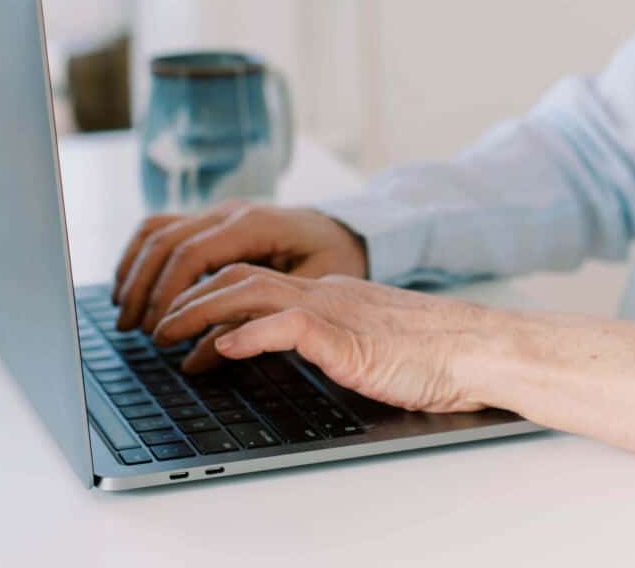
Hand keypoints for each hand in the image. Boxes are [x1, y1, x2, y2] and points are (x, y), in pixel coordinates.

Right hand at [111, 201, 368, 333]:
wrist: (346, 230)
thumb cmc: (333, 260)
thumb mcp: (307, 292)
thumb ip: (257, 316)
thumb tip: (202, 353)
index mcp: (255, 224)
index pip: (193, 254)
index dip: (168, 294)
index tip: (159, 332)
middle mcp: (230, 211)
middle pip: (166, 241)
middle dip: (143, 288)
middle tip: (134, 331)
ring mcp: (218, 211)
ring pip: (157, 230)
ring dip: (134, 270)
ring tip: (126, 314)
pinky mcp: (212, 220)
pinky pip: (164, 228)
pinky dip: (141, 256)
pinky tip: (133, 287)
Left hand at [150, 264, 491, 412]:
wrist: (479, 349)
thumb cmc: (434, 356)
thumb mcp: (366, 348)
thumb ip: (326, 345)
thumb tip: (281, 355)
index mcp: (330, 295)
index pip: (255, 283)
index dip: (209, 299)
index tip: (181, 326)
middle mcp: (326, 294)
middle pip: (240, 277)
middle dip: (190, 298)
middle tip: (155, 326)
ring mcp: (335, 311)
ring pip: (251, 292)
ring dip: (201, 312)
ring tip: (167, 335)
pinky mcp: (347, 337)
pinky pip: (287, 326)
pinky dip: (247, 335)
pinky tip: (222, 350)